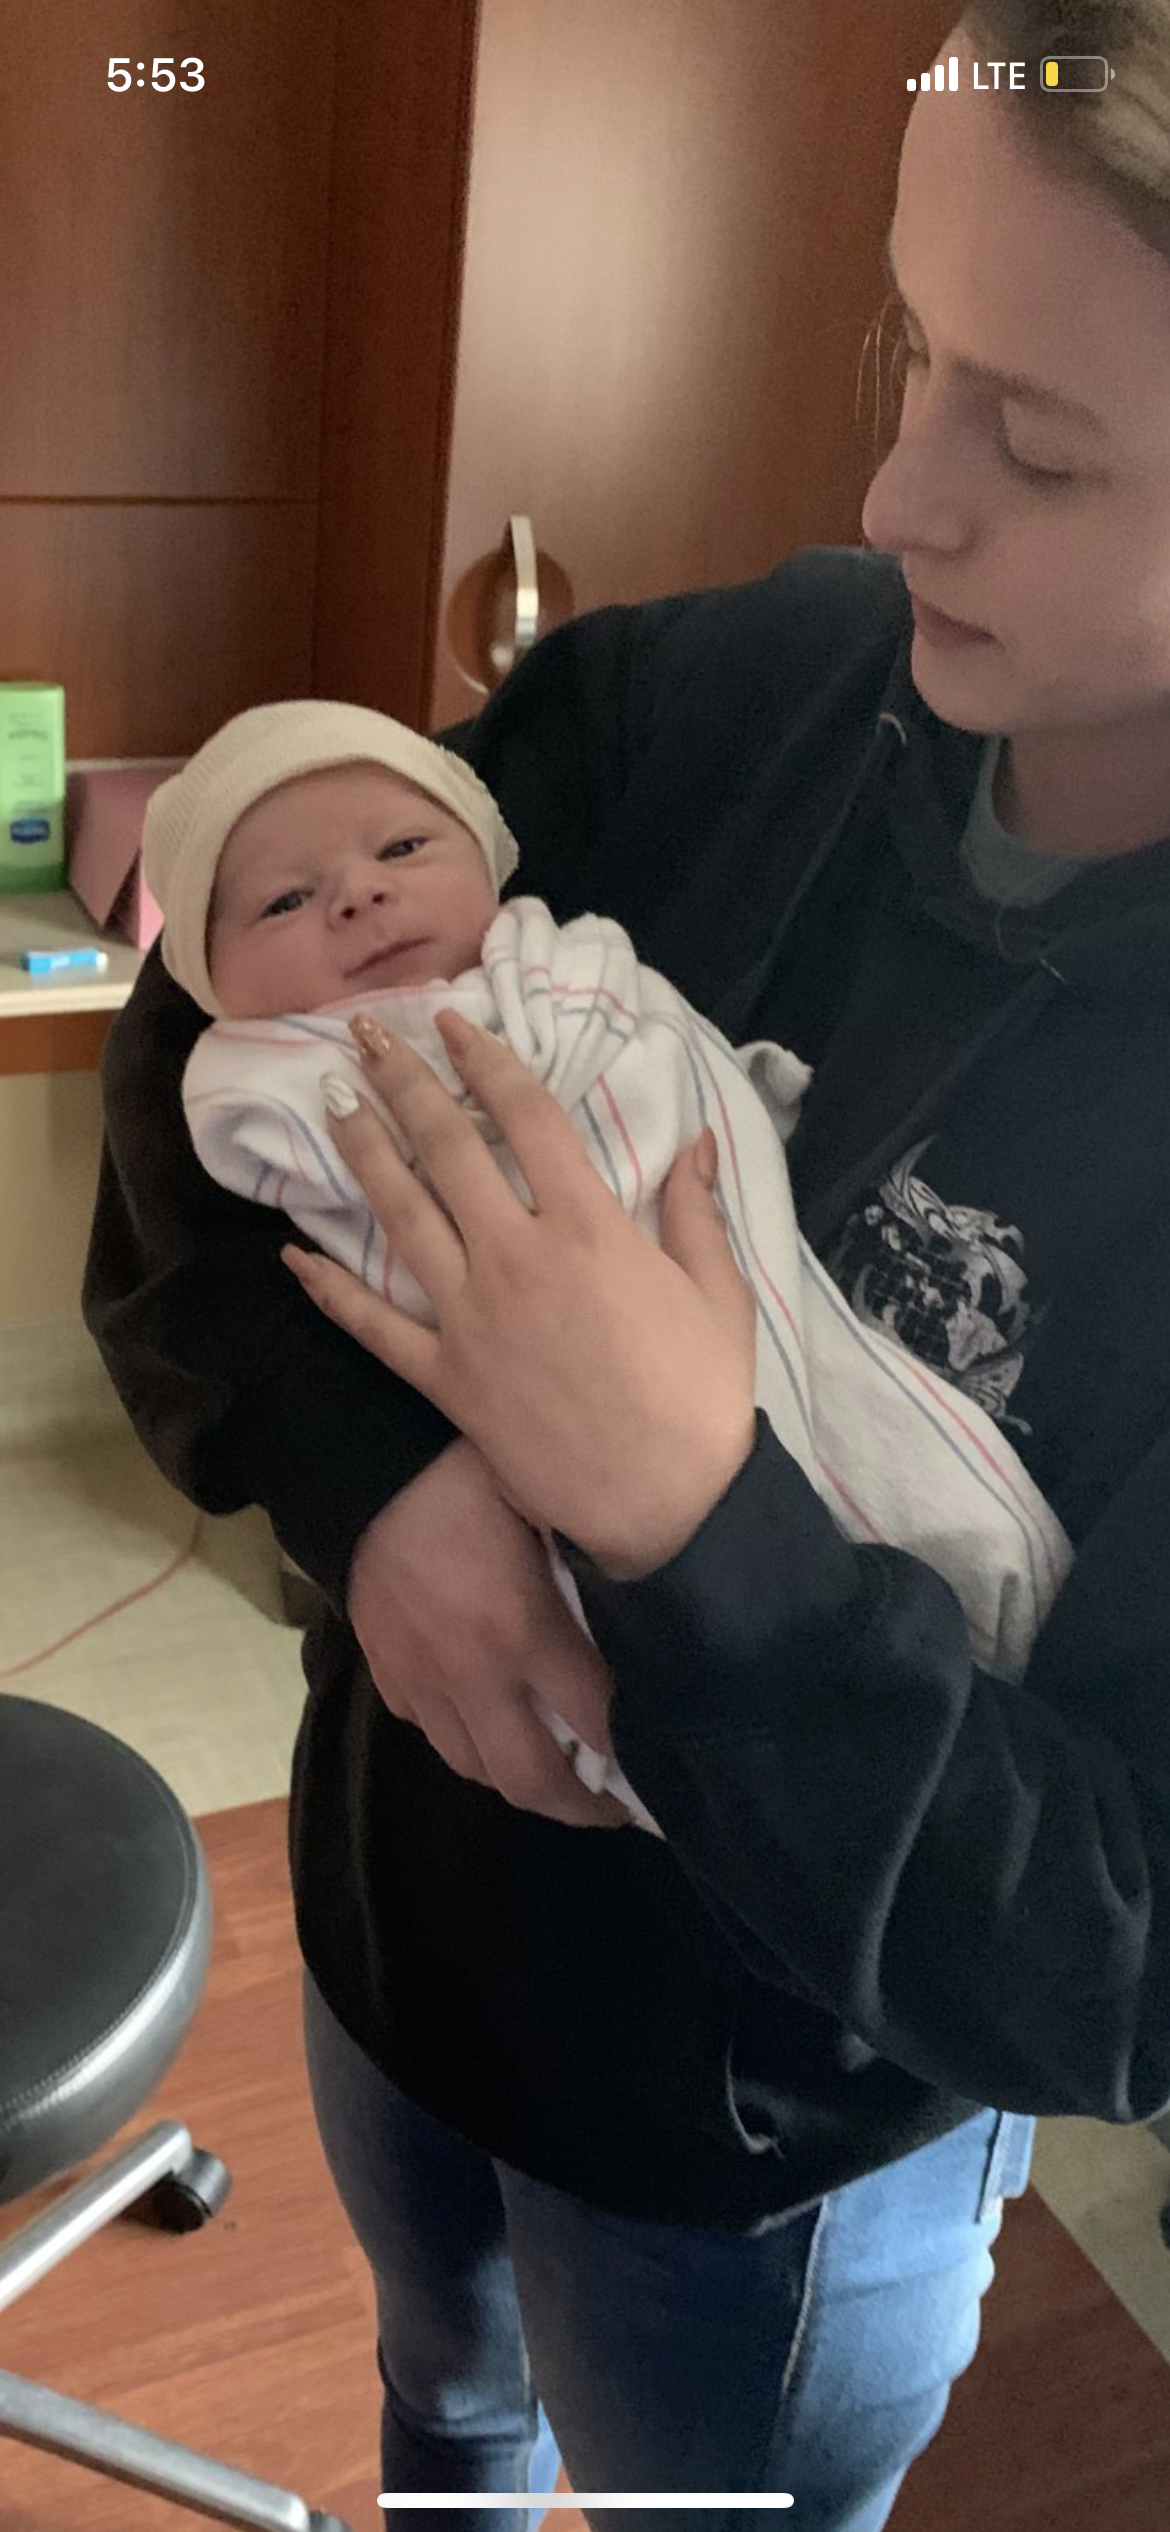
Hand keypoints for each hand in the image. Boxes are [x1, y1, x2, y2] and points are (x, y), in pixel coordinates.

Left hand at [285, 1010, 756, 1579]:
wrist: (668, 1507)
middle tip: (364, 1033)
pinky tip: (293, 1254)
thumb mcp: (719, 1295)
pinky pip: (373, 1325)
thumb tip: (697, 1141)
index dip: (484, 1060)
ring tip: (330, 1099)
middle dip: (403, 1083)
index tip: (450, 1022)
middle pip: (447, 1149)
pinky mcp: (445, 1378)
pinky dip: (329, 1290)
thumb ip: (696, 1211)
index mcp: (587, 1228)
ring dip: (362, 1152)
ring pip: (400, 1216)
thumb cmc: (702, 1399)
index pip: (525, 1117)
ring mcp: (470, 1318)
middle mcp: (515, 1257)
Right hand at [347, 1436, 628, 1828]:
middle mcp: (472, 1674)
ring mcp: (421, 1679)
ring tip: (552, 1766)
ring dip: (517, 1777)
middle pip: (528, 1778)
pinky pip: (429, 1729)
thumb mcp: (544, 1503)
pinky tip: (486, 1713)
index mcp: (522, 1631)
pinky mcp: (384, 1671)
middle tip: (611, 1807)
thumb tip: (637, 1606)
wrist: (356, 1463)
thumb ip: (588, 1562)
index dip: (632, 1753)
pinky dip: (464, 1737)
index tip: (660, 1763)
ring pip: (471, 1766)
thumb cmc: (462, 1468)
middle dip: (577, 1807)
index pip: (593, 1721)